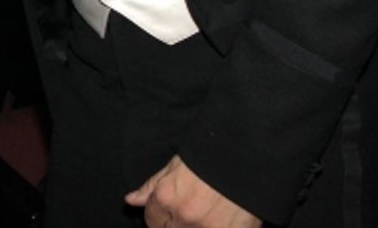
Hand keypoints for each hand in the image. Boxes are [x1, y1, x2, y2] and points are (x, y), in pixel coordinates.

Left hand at [125, 156, 261, 227]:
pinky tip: (219, 219)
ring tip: (205, 213)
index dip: (159, 217)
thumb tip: (131, 201)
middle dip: (176, 223)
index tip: (169, 213)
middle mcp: (184, 217)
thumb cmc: (209, 156)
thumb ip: (152, 186)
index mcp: (167, 198)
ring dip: (194, 226)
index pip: (152, 221)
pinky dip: (214, 227)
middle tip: (189, 210)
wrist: (247, 156)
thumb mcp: (175, 165)